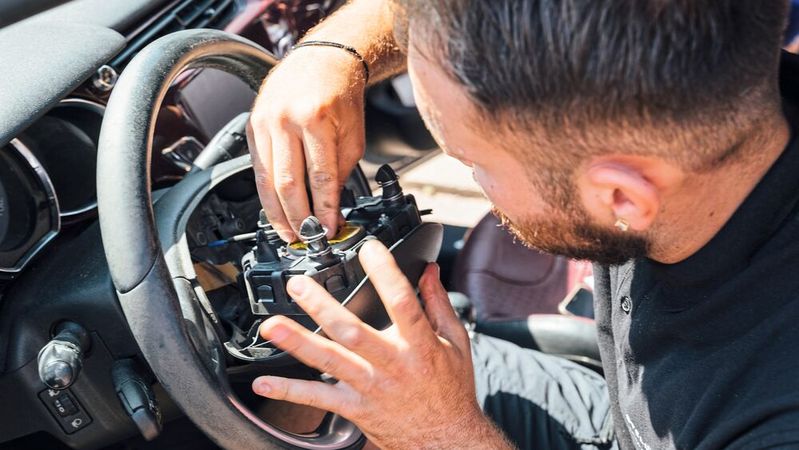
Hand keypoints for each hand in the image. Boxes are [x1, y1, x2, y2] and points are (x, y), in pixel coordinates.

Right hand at [248, 47, 366, 241]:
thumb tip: (332, 209)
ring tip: (289, 234)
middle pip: (289, 183)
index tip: (329, 229)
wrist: (322, 60)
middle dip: (298, 218)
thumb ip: (341, 172)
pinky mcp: (252, 125)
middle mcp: (285, 119)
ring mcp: (265, 122)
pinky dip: (266, 194)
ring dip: (278, 213)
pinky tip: (275, 210)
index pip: (320, 177)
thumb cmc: (341, 95)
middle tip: (307, 239)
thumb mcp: (353, 135)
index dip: (324, 209)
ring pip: (267, 181)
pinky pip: (258, 168)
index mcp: (316, 119)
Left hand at [251, 240, 510, 448]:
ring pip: (331, 363)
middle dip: (323, 307)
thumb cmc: (451, 390)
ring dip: (298, 343)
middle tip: (299, 286)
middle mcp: (394, 366)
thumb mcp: (456, 343)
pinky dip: (290, 390)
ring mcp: (372, 389)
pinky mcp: (356, 409)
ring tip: (271, 326)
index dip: (385, 274)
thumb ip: (439, 304)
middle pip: (353, 333)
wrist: (446, 441)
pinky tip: (265, 382)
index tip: (369, 250)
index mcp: (421, 345)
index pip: (403, 304)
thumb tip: (430, 270)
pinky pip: (319, 399)